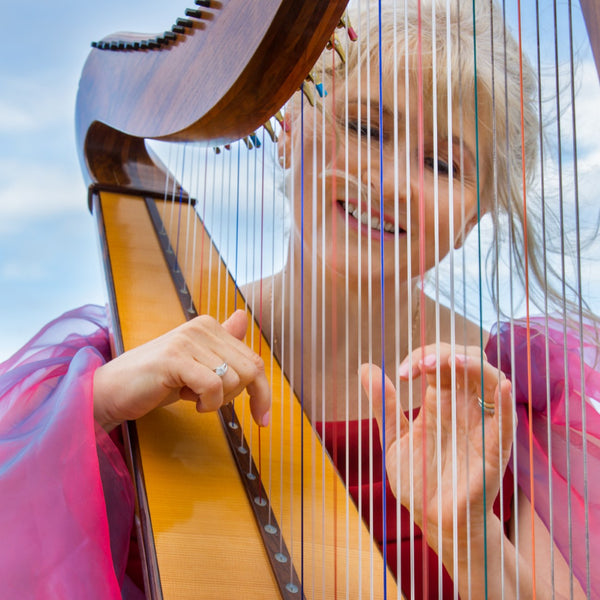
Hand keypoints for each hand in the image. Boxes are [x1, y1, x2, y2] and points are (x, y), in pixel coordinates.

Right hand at [93, 310, 270, 430]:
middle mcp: (201, 327)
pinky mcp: (175, 359)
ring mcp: (187, 341)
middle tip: (207, 401)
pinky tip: (188, 401)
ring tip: (190, 396)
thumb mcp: (196, 364)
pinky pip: (213, 387)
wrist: (113, 390)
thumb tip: (242, 316)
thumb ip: (221, 344)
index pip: (254, 361)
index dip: (262, 393)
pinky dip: (207, 403)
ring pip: (233, 381)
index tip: (263, 420)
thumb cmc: (157, 380)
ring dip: (216, 401)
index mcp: (210, 326)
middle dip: (236, 398)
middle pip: (250, 371)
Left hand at [360, 343, 513, 561]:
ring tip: (452, 362)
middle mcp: (462, 405)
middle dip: (446, 354)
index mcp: (439, 401)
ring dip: (473, 366)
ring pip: (490, 380)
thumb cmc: (419, 477)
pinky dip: (505, 402)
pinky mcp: (494, 450)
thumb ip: (384, 404)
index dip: (421, 356)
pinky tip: (501, 385)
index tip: (401, 374)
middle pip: (466, 360)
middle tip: (422, 365)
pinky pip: (506, 422)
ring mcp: (481, 424)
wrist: (434, 518)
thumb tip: (365, 368)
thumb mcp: (395, 437)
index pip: (438, 361)